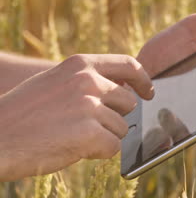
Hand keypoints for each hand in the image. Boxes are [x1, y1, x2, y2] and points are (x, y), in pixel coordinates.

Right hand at [0, 54, 153, 180]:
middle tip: (89, 127)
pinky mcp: (90, 133)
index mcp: (80, 65)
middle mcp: (88, 81)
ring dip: (104, 137)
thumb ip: (88, 81)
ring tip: (73, 137)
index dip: (143, 80)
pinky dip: (99, 152)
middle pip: (129, 103)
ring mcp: (90, 106)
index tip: (148, 92)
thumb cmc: (24, 113)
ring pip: (122, 128)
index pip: (129, 65)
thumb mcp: (56, 82)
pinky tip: (75, 149)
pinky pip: (113, 147)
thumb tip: (124, 91)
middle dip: (116, 118)